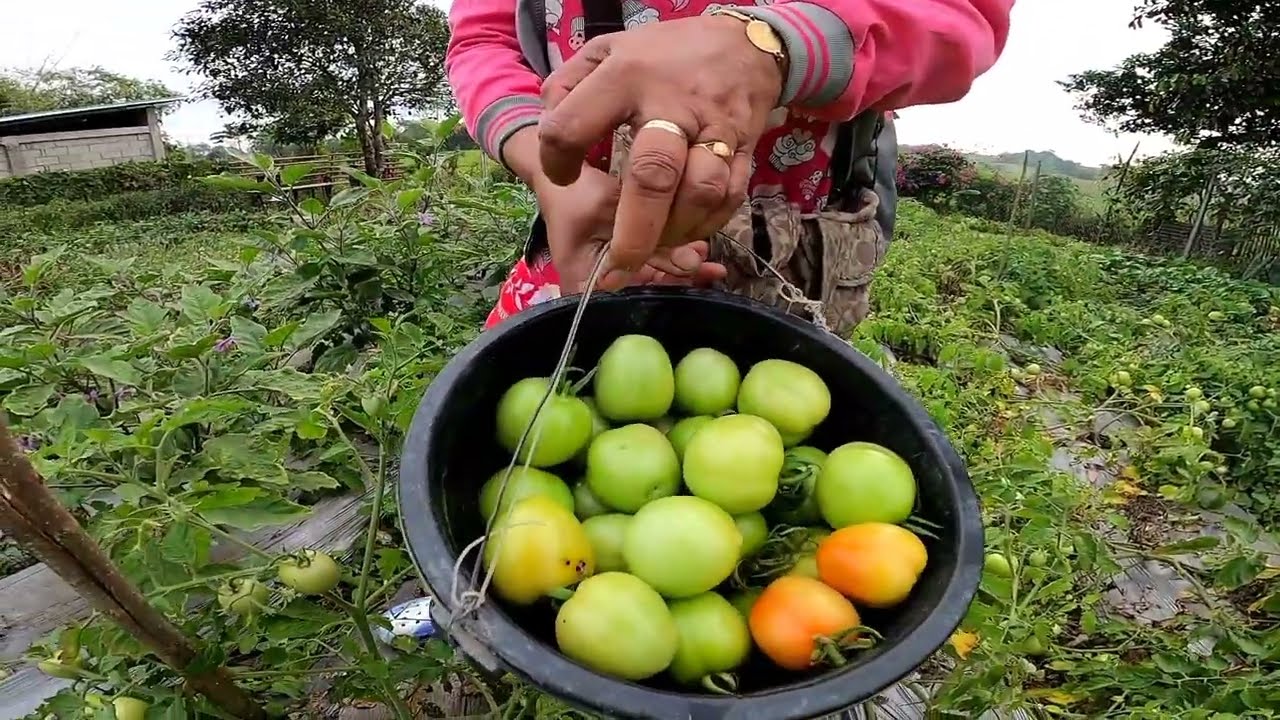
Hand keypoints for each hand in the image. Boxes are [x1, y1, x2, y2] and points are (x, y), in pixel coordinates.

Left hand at [537, 16, 783, 286]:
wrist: (742, 44)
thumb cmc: (662, 56)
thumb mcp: (605, 51)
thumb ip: (568, 87)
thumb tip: (549, 127)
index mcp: (626, 78)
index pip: (574, 126)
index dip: (558, 159)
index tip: (561, 172)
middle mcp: (673, 107)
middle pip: (653, 174)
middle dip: (634, 229)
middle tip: (617, 264)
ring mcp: (714, 130)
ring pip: (700, 192)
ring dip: (675, 230)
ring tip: (654, 246)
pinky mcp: (744, 150)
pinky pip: (729, 198)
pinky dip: (707, 223)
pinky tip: (686, 229)